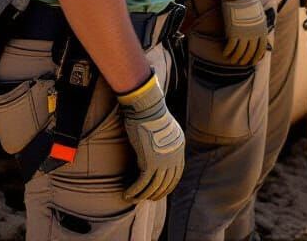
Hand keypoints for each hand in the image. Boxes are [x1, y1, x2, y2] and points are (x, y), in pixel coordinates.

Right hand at [117, 73, 184, 201]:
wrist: (147, 108)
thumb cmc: (151, 115)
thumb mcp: (165, 129)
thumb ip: (165, 143)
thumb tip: (157, 154)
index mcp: (179, 147)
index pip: (177, 174)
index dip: (168, 186)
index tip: (159, 192)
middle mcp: (174, 156)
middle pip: (166, 183)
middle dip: (156, 194)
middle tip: (146, 198)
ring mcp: (163, 161)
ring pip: (153, 186)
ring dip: (142, 195)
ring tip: (133, 198)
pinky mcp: (149, 162)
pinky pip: (142, 183)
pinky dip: (134, 191)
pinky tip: (127, 194)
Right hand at [216, 0, 268, 65]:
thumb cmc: (249, 1)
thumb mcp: (260, 14)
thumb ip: (260, 26)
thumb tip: (260, 33)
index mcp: (262, 30)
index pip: (261, 49)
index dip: (256, 57)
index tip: (252, 62)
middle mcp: (254, 34)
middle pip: (250, 53)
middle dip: (245, 60)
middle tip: (240, 63)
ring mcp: (244, 34)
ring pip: (240, 53)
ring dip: (235, 59)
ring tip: (231, 60)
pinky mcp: (233, 32)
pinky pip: (230, 47)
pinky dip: (227, 52)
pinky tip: (225, 53)